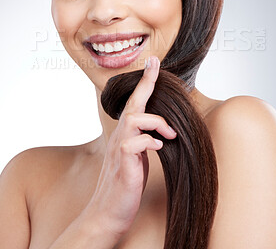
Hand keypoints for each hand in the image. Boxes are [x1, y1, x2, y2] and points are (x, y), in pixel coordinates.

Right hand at [84, 56, 176, 238]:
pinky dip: (149, 142)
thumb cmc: (124, 184)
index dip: (144, 83)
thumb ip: (144, 141)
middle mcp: (121, 138)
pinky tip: (158, 147)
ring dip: (155, 121)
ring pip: (133, 119)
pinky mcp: (124, 165)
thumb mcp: (137, 158)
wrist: (107, 213)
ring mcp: (120, 150)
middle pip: (132, 104)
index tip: (153, 63)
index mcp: (126, 135)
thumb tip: (160, 131)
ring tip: (169, 133)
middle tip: (155, 65)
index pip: (135, 104)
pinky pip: (134, 144)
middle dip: (145, 83)